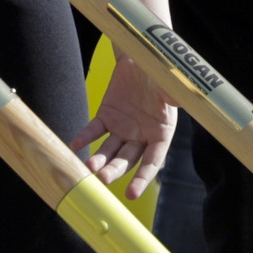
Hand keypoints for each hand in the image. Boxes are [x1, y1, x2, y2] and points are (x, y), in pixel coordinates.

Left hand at [77, 67, 173, 198]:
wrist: (142, 59)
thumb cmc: (161, 74)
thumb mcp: (170, 86)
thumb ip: (173, 95)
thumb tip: (178, 99)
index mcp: (161, 134)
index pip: (152, 161)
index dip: (143, 178)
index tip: (131, 193)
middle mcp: (141, 136)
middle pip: (127, 159)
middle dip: (115, 170)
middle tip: (103, 179)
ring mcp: (122, 128)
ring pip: (109, 150)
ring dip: (99, 159)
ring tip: (89, 166)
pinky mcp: (106, 117)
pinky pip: (94, 130)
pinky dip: (84, 137)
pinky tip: (74, 144)